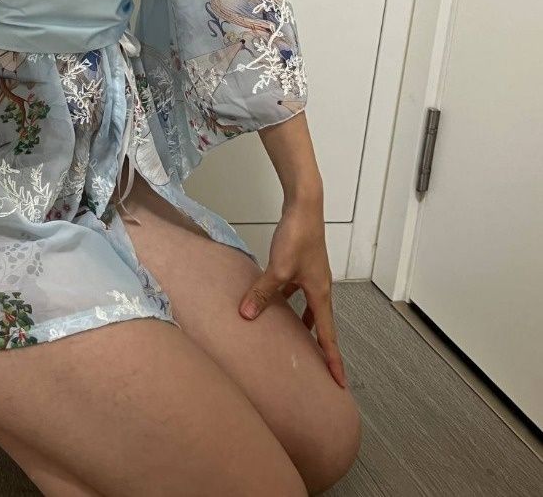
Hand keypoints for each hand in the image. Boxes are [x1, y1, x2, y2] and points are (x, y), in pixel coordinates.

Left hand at [238, 196, 347, 387]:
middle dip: (320, 345)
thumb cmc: (297, 236)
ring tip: (295, 341)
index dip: (332, 358)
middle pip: (321, 323)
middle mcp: (320, 286)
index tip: (339, 381)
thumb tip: (247, 316)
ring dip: (304, 324)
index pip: (328, 334)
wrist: (304, 205)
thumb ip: (262, 293)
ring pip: (308, 307)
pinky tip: (274, 303)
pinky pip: (297, 292)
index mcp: (320, 293)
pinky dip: (289, 302)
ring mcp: (312, 275)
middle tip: (319, 368)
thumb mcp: (278, 269)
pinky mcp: (302, 264)